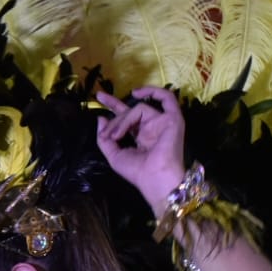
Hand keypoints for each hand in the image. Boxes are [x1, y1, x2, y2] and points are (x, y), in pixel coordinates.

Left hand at [95, 86, 188, 212]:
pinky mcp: (173, 119)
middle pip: (132, 110)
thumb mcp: (114, 155)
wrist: (155, 178)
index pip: (126, 118)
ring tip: (116, 134)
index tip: (99, 98)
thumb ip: (105, 138)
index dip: (113, 107)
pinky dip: (152, 91)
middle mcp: (151, 128)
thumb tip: (100, 118)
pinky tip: (136, 93)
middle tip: (103, 114)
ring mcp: (162, 122)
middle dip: (114, 108)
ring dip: (123, 119)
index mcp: (140, 137)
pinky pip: (166, 98)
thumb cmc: (137, 172)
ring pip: (139, 109)